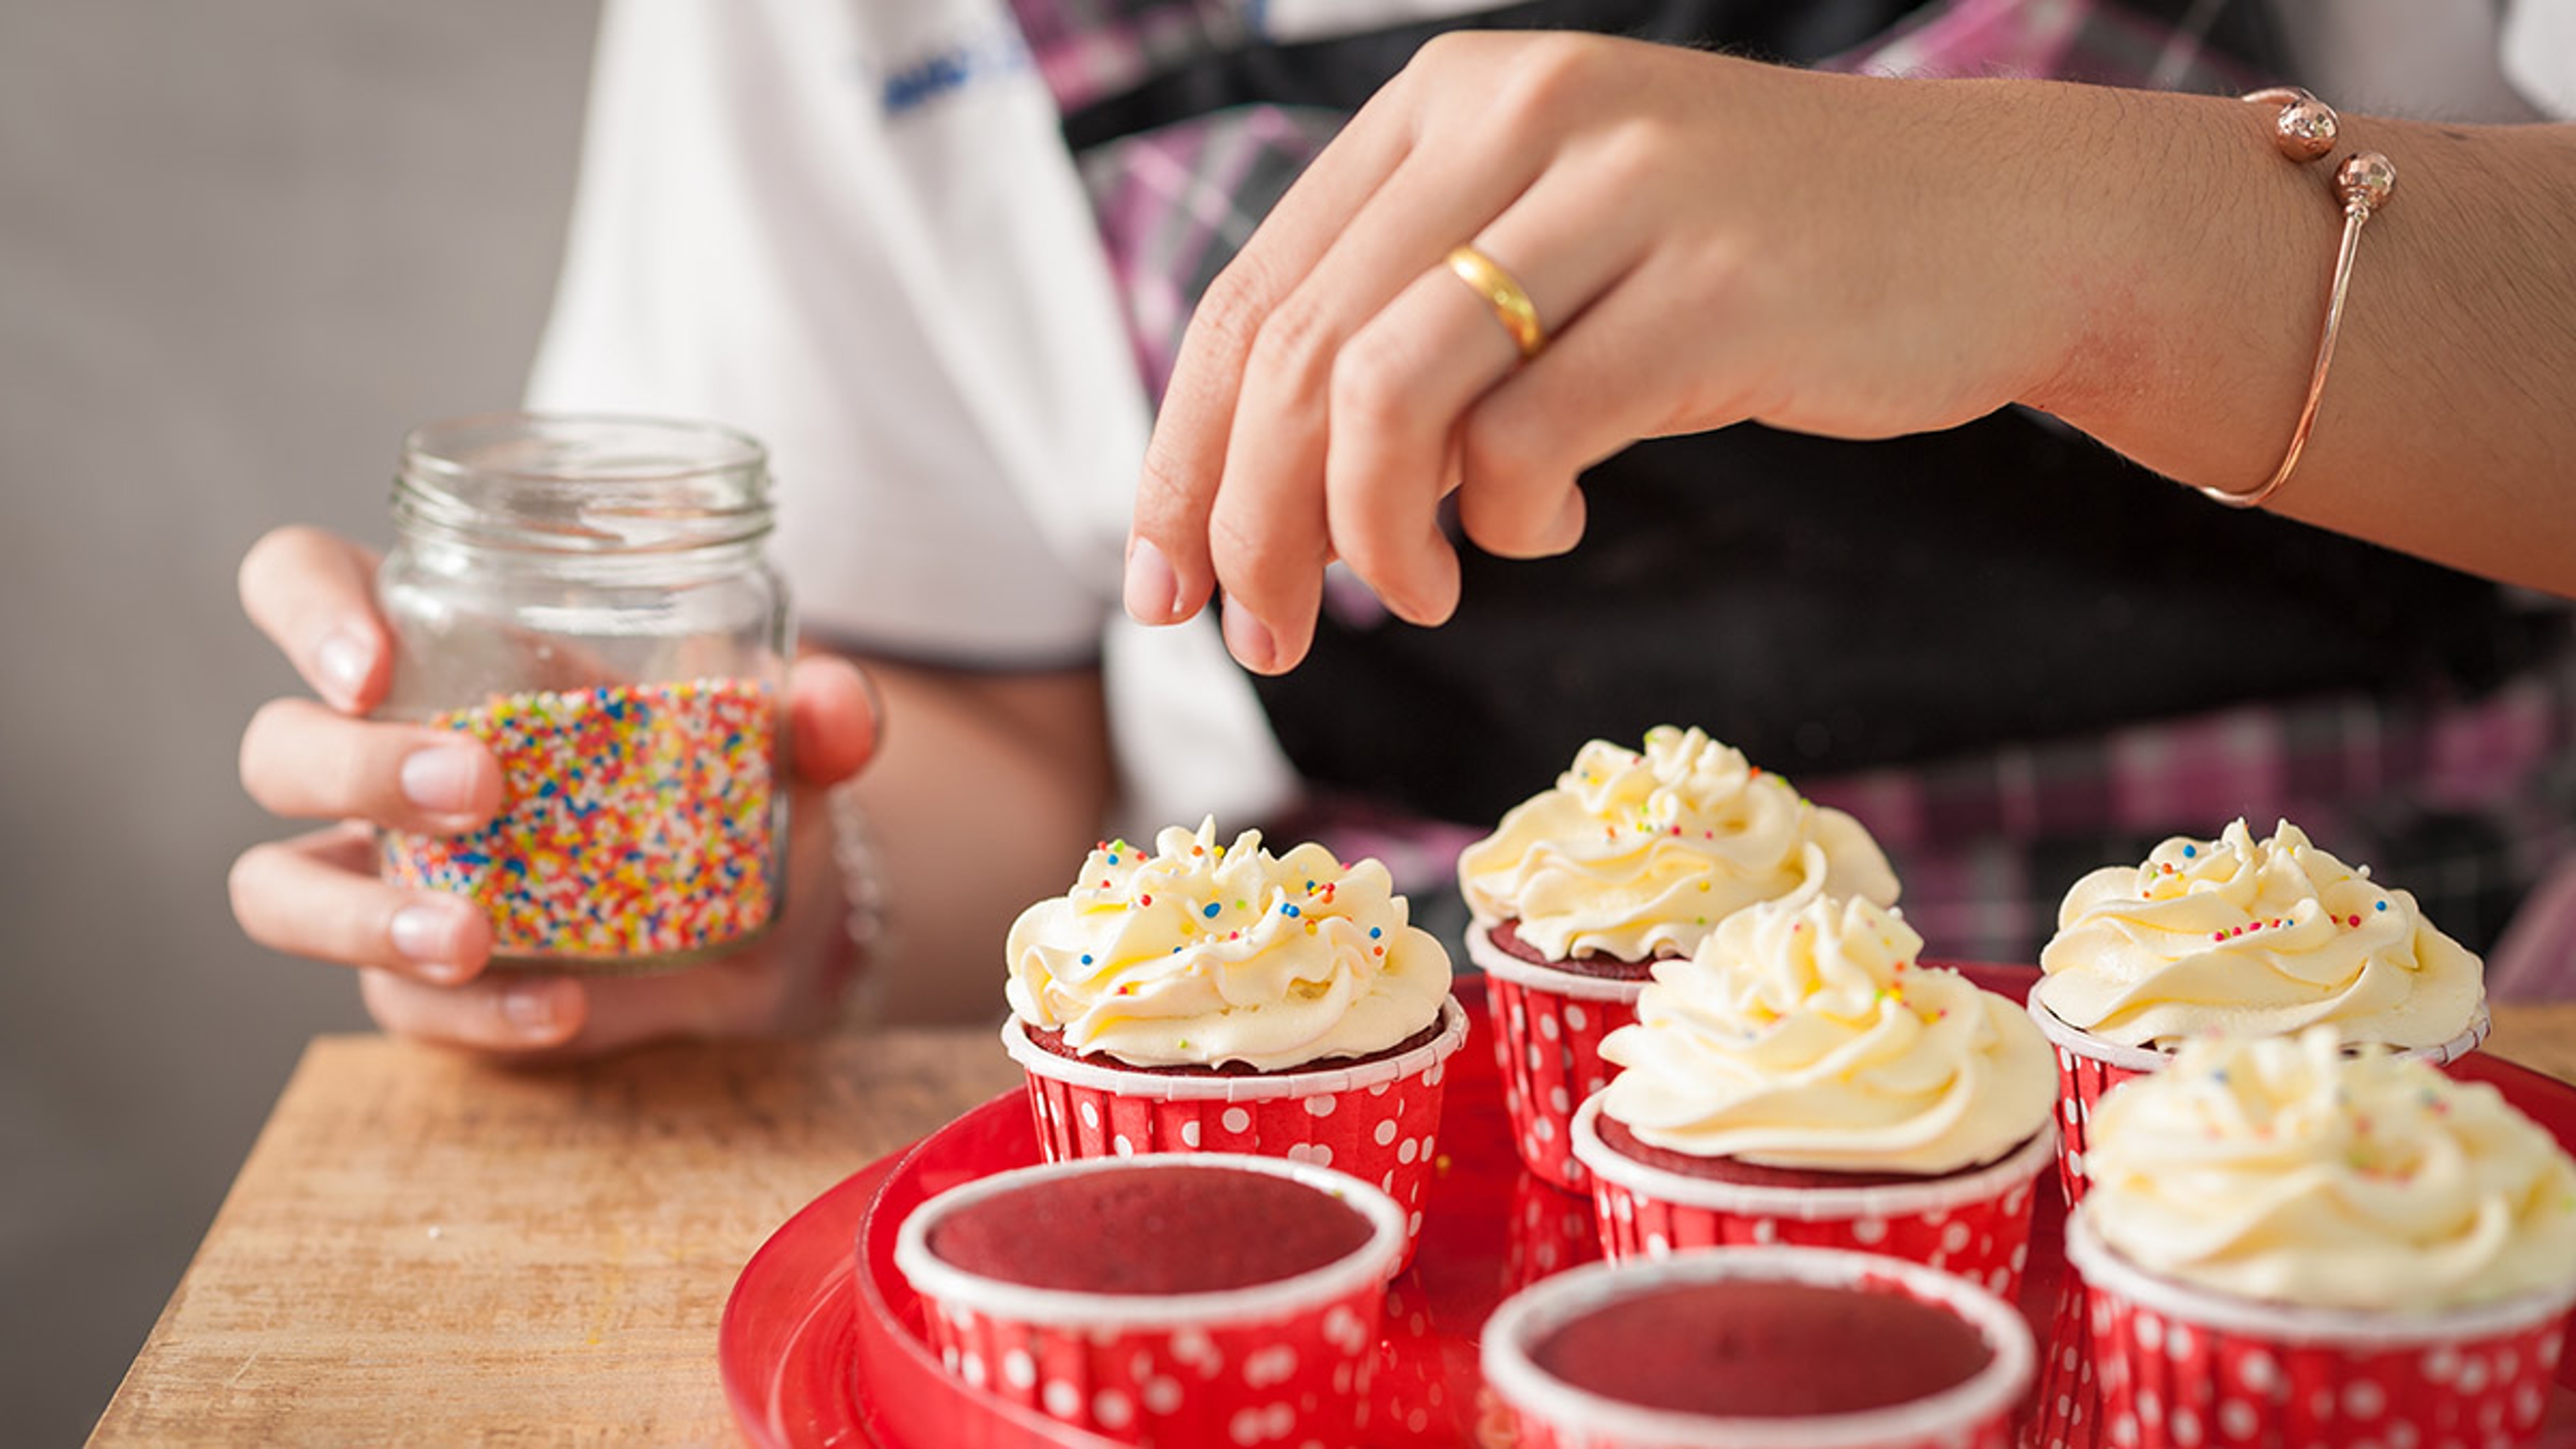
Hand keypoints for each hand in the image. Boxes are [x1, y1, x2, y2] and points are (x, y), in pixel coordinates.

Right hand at [229, 526, 881, 1056]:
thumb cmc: (725, 786)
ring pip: (276, 890)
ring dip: (361, 917)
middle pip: (277, 746)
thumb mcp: (781, 745)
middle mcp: (382, 756)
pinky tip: (564, 1009)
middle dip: (355, 770)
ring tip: (474, 935)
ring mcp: (382, 875)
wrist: (761, 923)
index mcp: (443, 647)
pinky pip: (399, 1005)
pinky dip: (478, 1015)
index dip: (307, 610)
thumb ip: (816, 716)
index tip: (374, 663)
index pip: (303, 583)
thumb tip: (837, 707)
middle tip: (476, 792)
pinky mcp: (417, 980)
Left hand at [1125, 32, 2094, 670]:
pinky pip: (1533, 435)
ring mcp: (1619, 192)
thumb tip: (1265, 498)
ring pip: (1387, 393)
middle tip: (1260, 638)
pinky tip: (1546, 528)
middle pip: (1298, 355)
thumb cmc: (1748, 267)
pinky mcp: (1713, 287)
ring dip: (1368, 535)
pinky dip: (1508, 518)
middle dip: (1250, 526)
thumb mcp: (1554, 258)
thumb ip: (1414, 336)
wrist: (1996, 226)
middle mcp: (1517, 116)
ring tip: (1416, 595)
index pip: (1252, 297)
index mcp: (1448, 102)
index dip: (1182, 457)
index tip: (1163, 588)